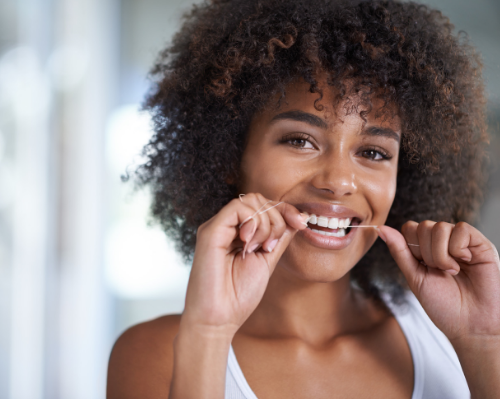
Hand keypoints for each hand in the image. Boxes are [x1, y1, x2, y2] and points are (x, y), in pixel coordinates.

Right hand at [180, 193, 307, 334]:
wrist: (218, 320)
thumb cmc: (238, 296)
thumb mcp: (267, 261)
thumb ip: (279, 238)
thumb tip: (296, 218)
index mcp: (238, 232)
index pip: (264, 205)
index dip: (286, 210)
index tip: (301, 223)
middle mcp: (226, 226)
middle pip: (259, 199)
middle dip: (277, 217)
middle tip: (272, 246)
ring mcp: (217, 227)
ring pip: (251, 200)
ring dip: (266, 223)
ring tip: (260, 248)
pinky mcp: (210, 231)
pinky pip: (238, 208)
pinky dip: (253, 222)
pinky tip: (249, 243)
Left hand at [378, 221, 499, 341]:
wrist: (470, 325)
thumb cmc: (443, 305)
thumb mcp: (414, 277)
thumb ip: (399, 251)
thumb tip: (381, 228)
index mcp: (426, 249)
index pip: (409, 228)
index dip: (411, 246)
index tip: (422, 266)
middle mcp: (443, 242)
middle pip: (423, 226)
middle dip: (426, 253)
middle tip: (439, 272)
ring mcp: (462, 242)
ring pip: (440, 227)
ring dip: (441, 254)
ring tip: (451, 271)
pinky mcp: (480, 244)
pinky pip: (462, 228)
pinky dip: (458, 248)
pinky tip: (465, 262)